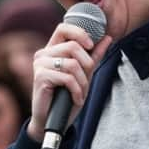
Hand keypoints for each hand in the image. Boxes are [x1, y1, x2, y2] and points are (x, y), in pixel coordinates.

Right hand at [27, 23, 111, 141]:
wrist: (53, 121)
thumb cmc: (67, 97)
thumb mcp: (84, 74)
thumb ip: (94, 55)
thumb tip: (108, 37)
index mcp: (52, 49)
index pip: (64, 28)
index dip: (79, 33)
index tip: (91, 45)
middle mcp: (43, 54)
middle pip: (72, 46)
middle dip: (86, 64)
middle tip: (87, 79)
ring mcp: (40, 65)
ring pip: (72, 63)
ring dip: (82, 81)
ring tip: (81, 92)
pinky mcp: (40, 77)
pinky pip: (67, 77)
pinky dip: (76, 90)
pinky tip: (76, 98)